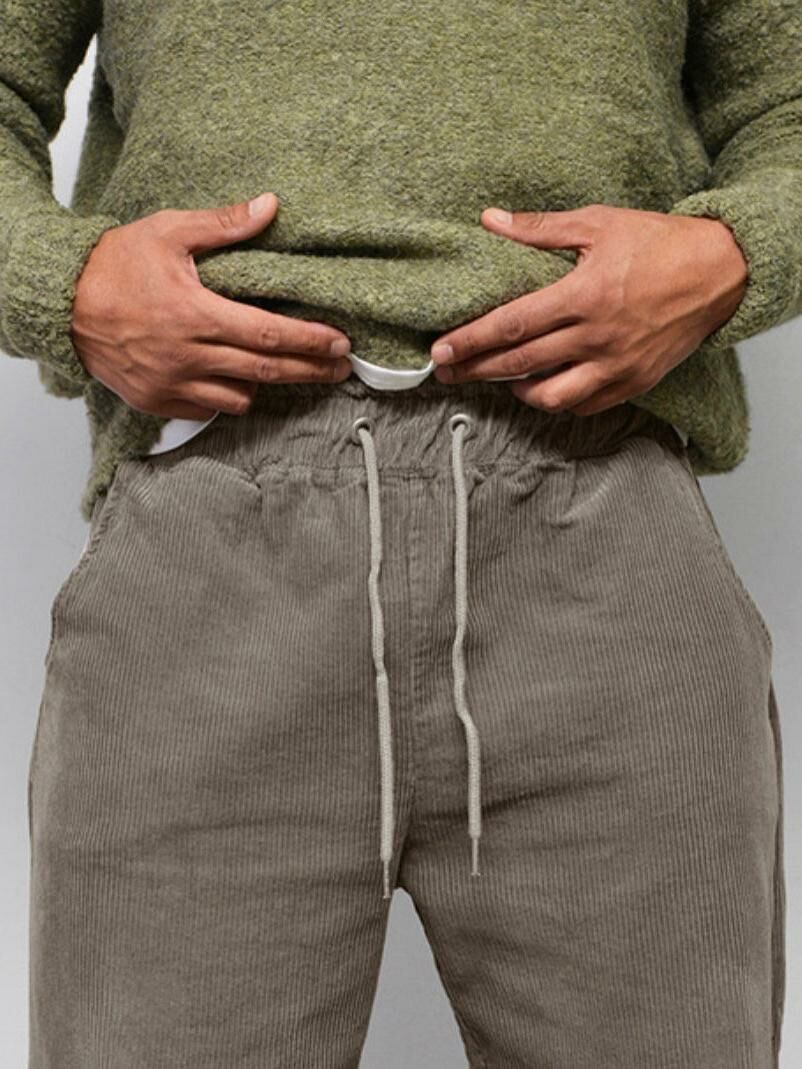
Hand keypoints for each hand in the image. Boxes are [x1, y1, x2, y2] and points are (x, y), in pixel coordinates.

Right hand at [71, 192, 352, 419]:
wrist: (61, 303)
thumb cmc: (114, 264)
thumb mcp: (169, 232)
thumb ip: (224, 225)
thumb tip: (270, 206)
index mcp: (196, 315)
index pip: (269, 334)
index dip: (310, 341)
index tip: (341, 344)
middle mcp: (188, 356)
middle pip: (266, 372)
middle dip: (309, 371)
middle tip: (340, 370)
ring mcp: (172, 384)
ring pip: (239, 399)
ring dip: (266, 386)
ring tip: (286, 370)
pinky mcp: (158, 401)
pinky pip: (208, 410)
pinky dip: (226, 398)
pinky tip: (237, 381)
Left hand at [429, 203, 747, 415]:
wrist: (720, 272)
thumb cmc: (658, 243)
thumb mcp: (598, 223)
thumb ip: (540, 229)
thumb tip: (490, 221)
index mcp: (583, 295)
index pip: (511, 325)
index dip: (471, 340)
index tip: (441, 350)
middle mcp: (597, 337)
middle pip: (520, 364)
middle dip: (476, 370)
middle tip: (446, 373)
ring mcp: (616, 365)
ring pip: (550, 397)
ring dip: (516, 392)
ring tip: (497, 380)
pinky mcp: (633, 383)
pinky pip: (584, 405)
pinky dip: (557, 401)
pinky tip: (541, 388)